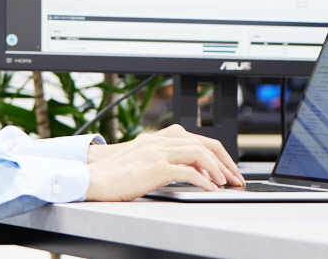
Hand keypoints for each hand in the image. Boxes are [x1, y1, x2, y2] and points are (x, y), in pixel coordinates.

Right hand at [84, 124, 244, 201]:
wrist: (93, 179)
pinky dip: (204, 181)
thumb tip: (193, 172)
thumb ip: (167, 161)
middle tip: (235, 177)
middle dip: (225, 161)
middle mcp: (162, 140)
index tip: (228, 168)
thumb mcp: (145, 161)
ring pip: (200, 154)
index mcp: (161, 138)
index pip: (199, 139)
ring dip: (218, 169)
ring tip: (225, 183)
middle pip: (205, 143)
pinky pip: (188, 172)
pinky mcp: (156, 168)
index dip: (217, 154)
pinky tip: (210, 190)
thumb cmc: (116, 175)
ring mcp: (159, 152)